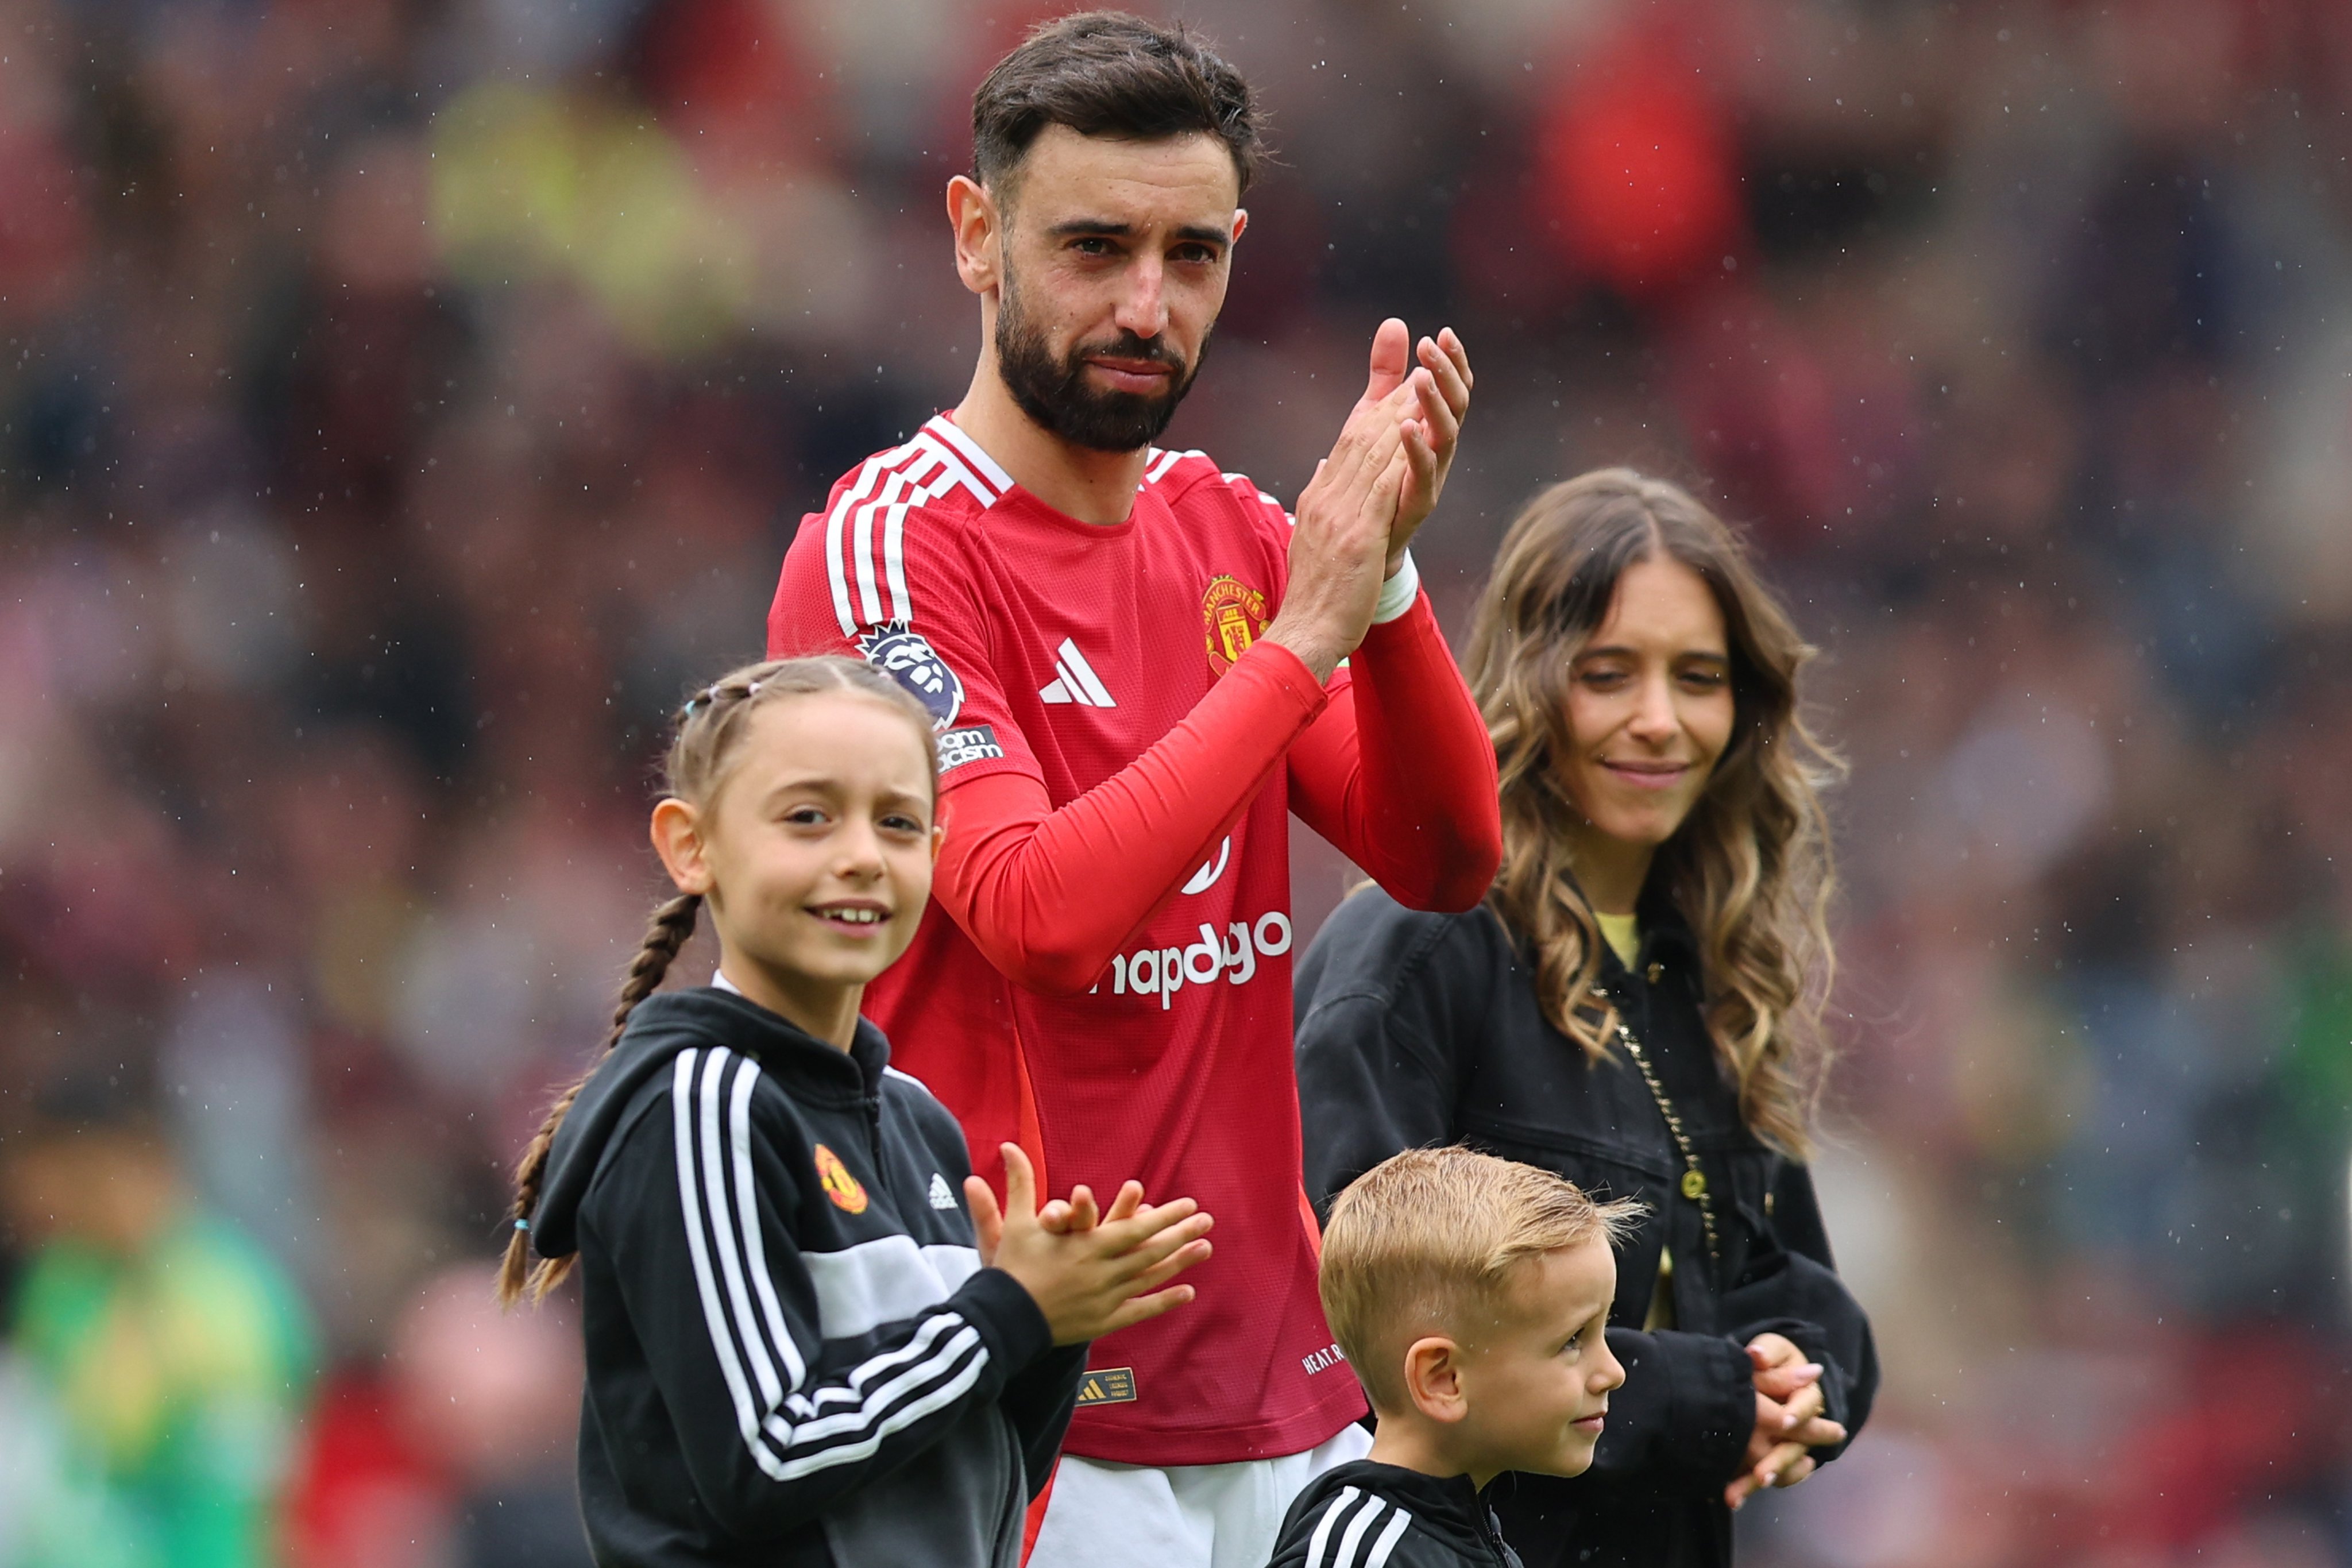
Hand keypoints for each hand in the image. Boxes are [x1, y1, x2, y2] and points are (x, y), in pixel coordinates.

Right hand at [964, 1146, 1212, 1344]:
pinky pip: (1139, 1310)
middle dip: (1180, 1235)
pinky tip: (1187, 1293)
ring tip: (1206, 1248)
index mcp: (1085, 1246)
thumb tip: (1008, 1145)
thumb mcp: (1014, 1222)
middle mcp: (1101, 1272)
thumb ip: (1020, 1183)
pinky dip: (1164, 1302)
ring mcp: (1105, 1299)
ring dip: (1179, 1263)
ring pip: (1149, 1279)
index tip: (1187, 1204)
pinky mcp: (1102, 1321)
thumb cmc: (1009, 1268)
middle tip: (1207, 1220)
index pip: (1134, 1229)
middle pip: (1149, 1252)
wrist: (1002, 1321)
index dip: (1163, 1217)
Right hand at [1259, 342, 1416, 680]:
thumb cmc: (1316, 595)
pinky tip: (1418, 431)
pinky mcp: (1359, 536)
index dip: (1375, 409)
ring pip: (1372, 453)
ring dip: (1401, 415)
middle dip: (1391, 399)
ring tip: (1424, 384)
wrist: (1304, 632)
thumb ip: (1321, 499)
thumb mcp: (1315, 538)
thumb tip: (1323, 466)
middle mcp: (1326, 497)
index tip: (1400, 383)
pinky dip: (1400, 456)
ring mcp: (1340, 515)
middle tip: (1419, 367)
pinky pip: (1382, 486)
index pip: (1347, 443)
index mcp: (1319, 497)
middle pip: (1360, 437)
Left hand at [1364, 322, 1470, 569]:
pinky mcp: (1418, 500)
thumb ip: (1387, 373)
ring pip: (1447, 434)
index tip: (1442, 333)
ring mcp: (1432, 474)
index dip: (1453, 361)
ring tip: (1422, 377)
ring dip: (1435, 404)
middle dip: (1447, 373)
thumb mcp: (1375, 413)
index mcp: (1433, 425)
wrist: (1365, 538)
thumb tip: (1394, 322)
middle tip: (1432, 347)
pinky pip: (1425, 472)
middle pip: (1456, 404)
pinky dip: (1417, 448)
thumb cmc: (1374, 471)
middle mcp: (1440, 448)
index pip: (1453, 386)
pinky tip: (1405, 426)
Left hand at [1724, 1334, 1845, 1509]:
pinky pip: (1759, 1474)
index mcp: (1805, 1396)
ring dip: (1753, 1483)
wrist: (1768, 1371)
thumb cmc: (1771, 1357)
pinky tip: (1723, 1496)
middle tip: (1761, 1477)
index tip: (1784, 1420)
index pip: (1805, 1405)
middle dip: (1777, 1463)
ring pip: (1775, 1468)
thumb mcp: (1771, 1348)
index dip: (1798, 1413)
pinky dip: (1742, 1485)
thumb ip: (1767, 1351)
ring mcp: (1783, 1444)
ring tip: (1733, 1498)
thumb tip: (1758, 1355)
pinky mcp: (1765, 1455)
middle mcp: (1797, 1426)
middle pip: (1791, 1448)